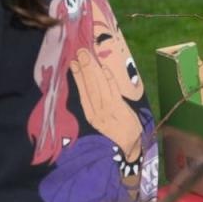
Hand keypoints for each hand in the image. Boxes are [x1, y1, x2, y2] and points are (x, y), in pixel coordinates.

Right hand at [70, 47, 144, 163]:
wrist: (129, 149)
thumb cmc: (116, 132)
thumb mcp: (103, 121)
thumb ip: (96, 105)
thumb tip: (90, 83)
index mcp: (90, 115)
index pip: (82, 93)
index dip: (77, 77)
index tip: (73, 63)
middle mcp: (97, 113)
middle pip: (90, 87)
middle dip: (85, 69)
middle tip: (80, 51)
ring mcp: (109, 112)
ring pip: (99, 87)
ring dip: (93, 70)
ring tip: (88, 55)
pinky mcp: (121, 111)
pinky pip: (113, 92)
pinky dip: (109, 80)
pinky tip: (104, 68)